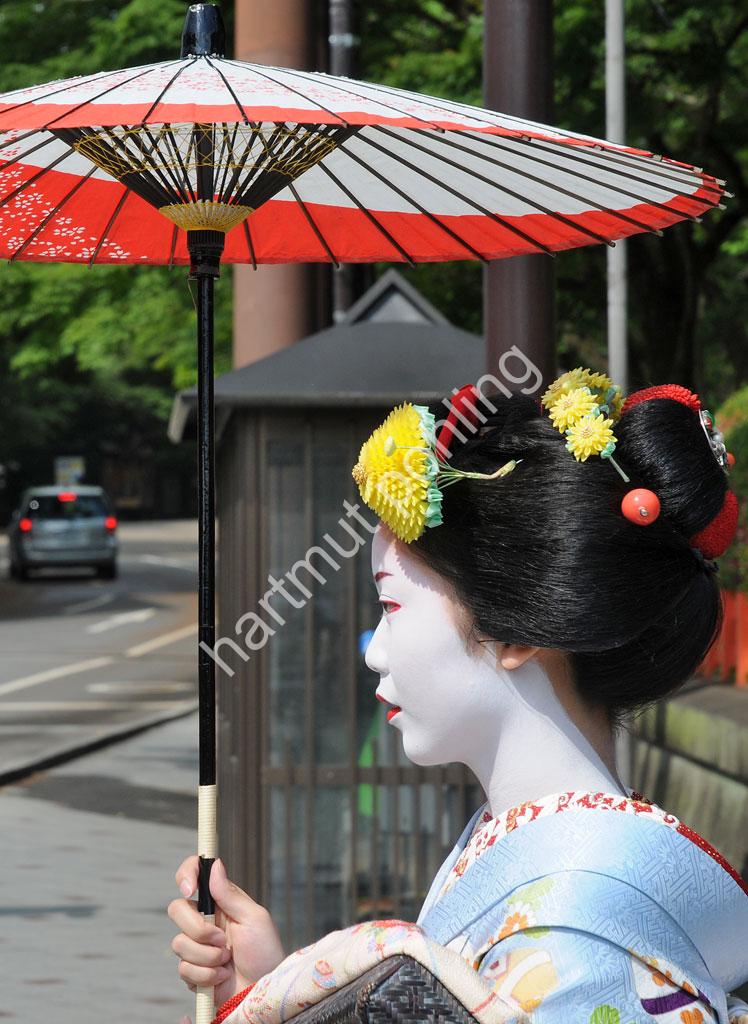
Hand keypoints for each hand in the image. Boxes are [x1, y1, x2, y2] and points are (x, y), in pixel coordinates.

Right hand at [168, 856, 285, 1007]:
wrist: (260, 992)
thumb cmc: (265, 953)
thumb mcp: (254, 918)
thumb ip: (231, 894)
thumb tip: (215, 865)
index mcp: (219, 902)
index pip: (194, 876)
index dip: (186, 874)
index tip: (189, 889)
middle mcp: (204, 920)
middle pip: (177, 909)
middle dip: (198, 929)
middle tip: (221, 940)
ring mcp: (196, 946)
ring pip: (180, 943)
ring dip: (207, 956)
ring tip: (227, 961)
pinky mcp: (192, 970)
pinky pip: (184, 968)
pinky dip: (205, 975)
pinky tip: (221, 977)